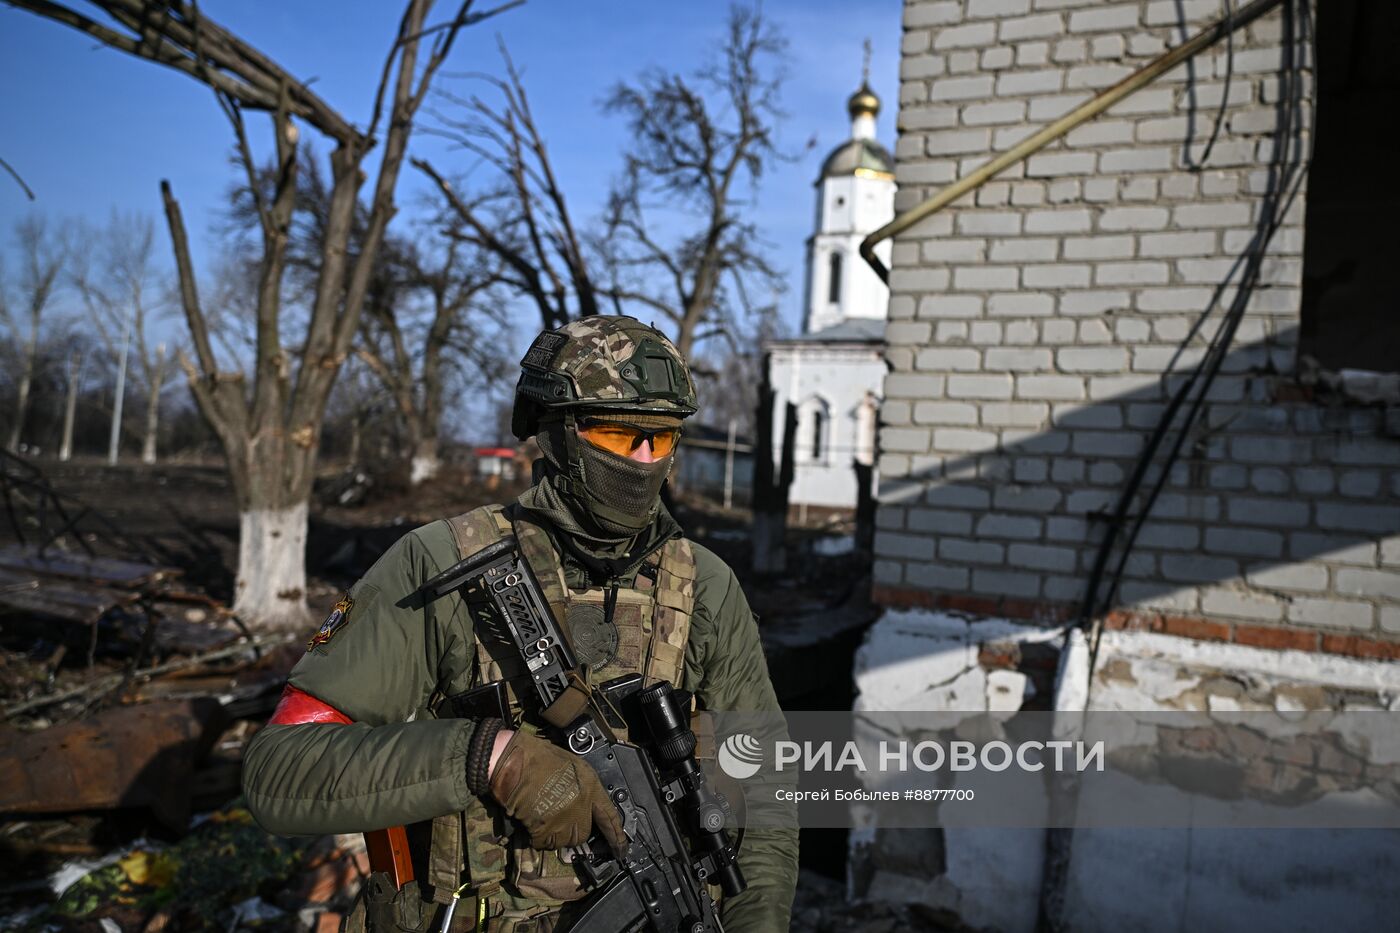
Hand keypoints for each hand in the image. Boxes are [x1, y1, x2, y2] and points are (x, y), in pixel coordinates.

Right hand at [487, 728, 624, 850]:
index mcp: (590, 786)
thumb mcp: (572, 766)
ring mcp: (563, 820)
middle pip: (584, 833)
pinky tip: (533, 821)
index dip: (617, 836)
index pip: (609, 817)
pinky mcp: (544, 830)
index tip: (621, 849)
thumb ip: (583, 788)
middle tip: (559, 818)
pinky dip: (539, 837)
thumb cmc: (538, 756)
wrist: (513, 761)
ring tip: (544, 815)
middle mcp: (581, 806)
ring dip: (556, 834)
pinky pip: (545, 843)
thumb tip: (584, 804)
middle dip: (574, 830)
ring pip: (565, 840)